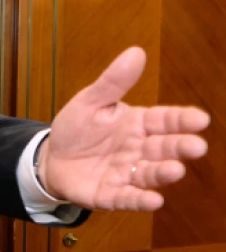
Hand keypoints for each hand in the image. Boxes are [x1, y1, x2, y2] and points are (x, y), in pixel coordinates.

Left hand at [37, 46, 209, 210]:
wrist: (51, 159)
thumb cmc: (77, 129)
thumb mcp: (90, 102)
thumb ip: (113, 82)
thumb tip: (136, 52)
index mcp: (138, 124)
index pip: (165, 120)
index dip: (182, 120)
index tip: (200, 119)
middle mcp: (138, 150)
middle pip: (164, 148)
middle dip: (180, 147)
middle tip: (196, 146)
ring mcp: (126, 174)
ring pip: (150, 173)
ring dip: (163, 172)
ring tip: (176, 169)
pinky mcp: (111, 195)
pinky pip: (128, 198)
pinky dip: (140, 199)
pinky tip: (154, 200)